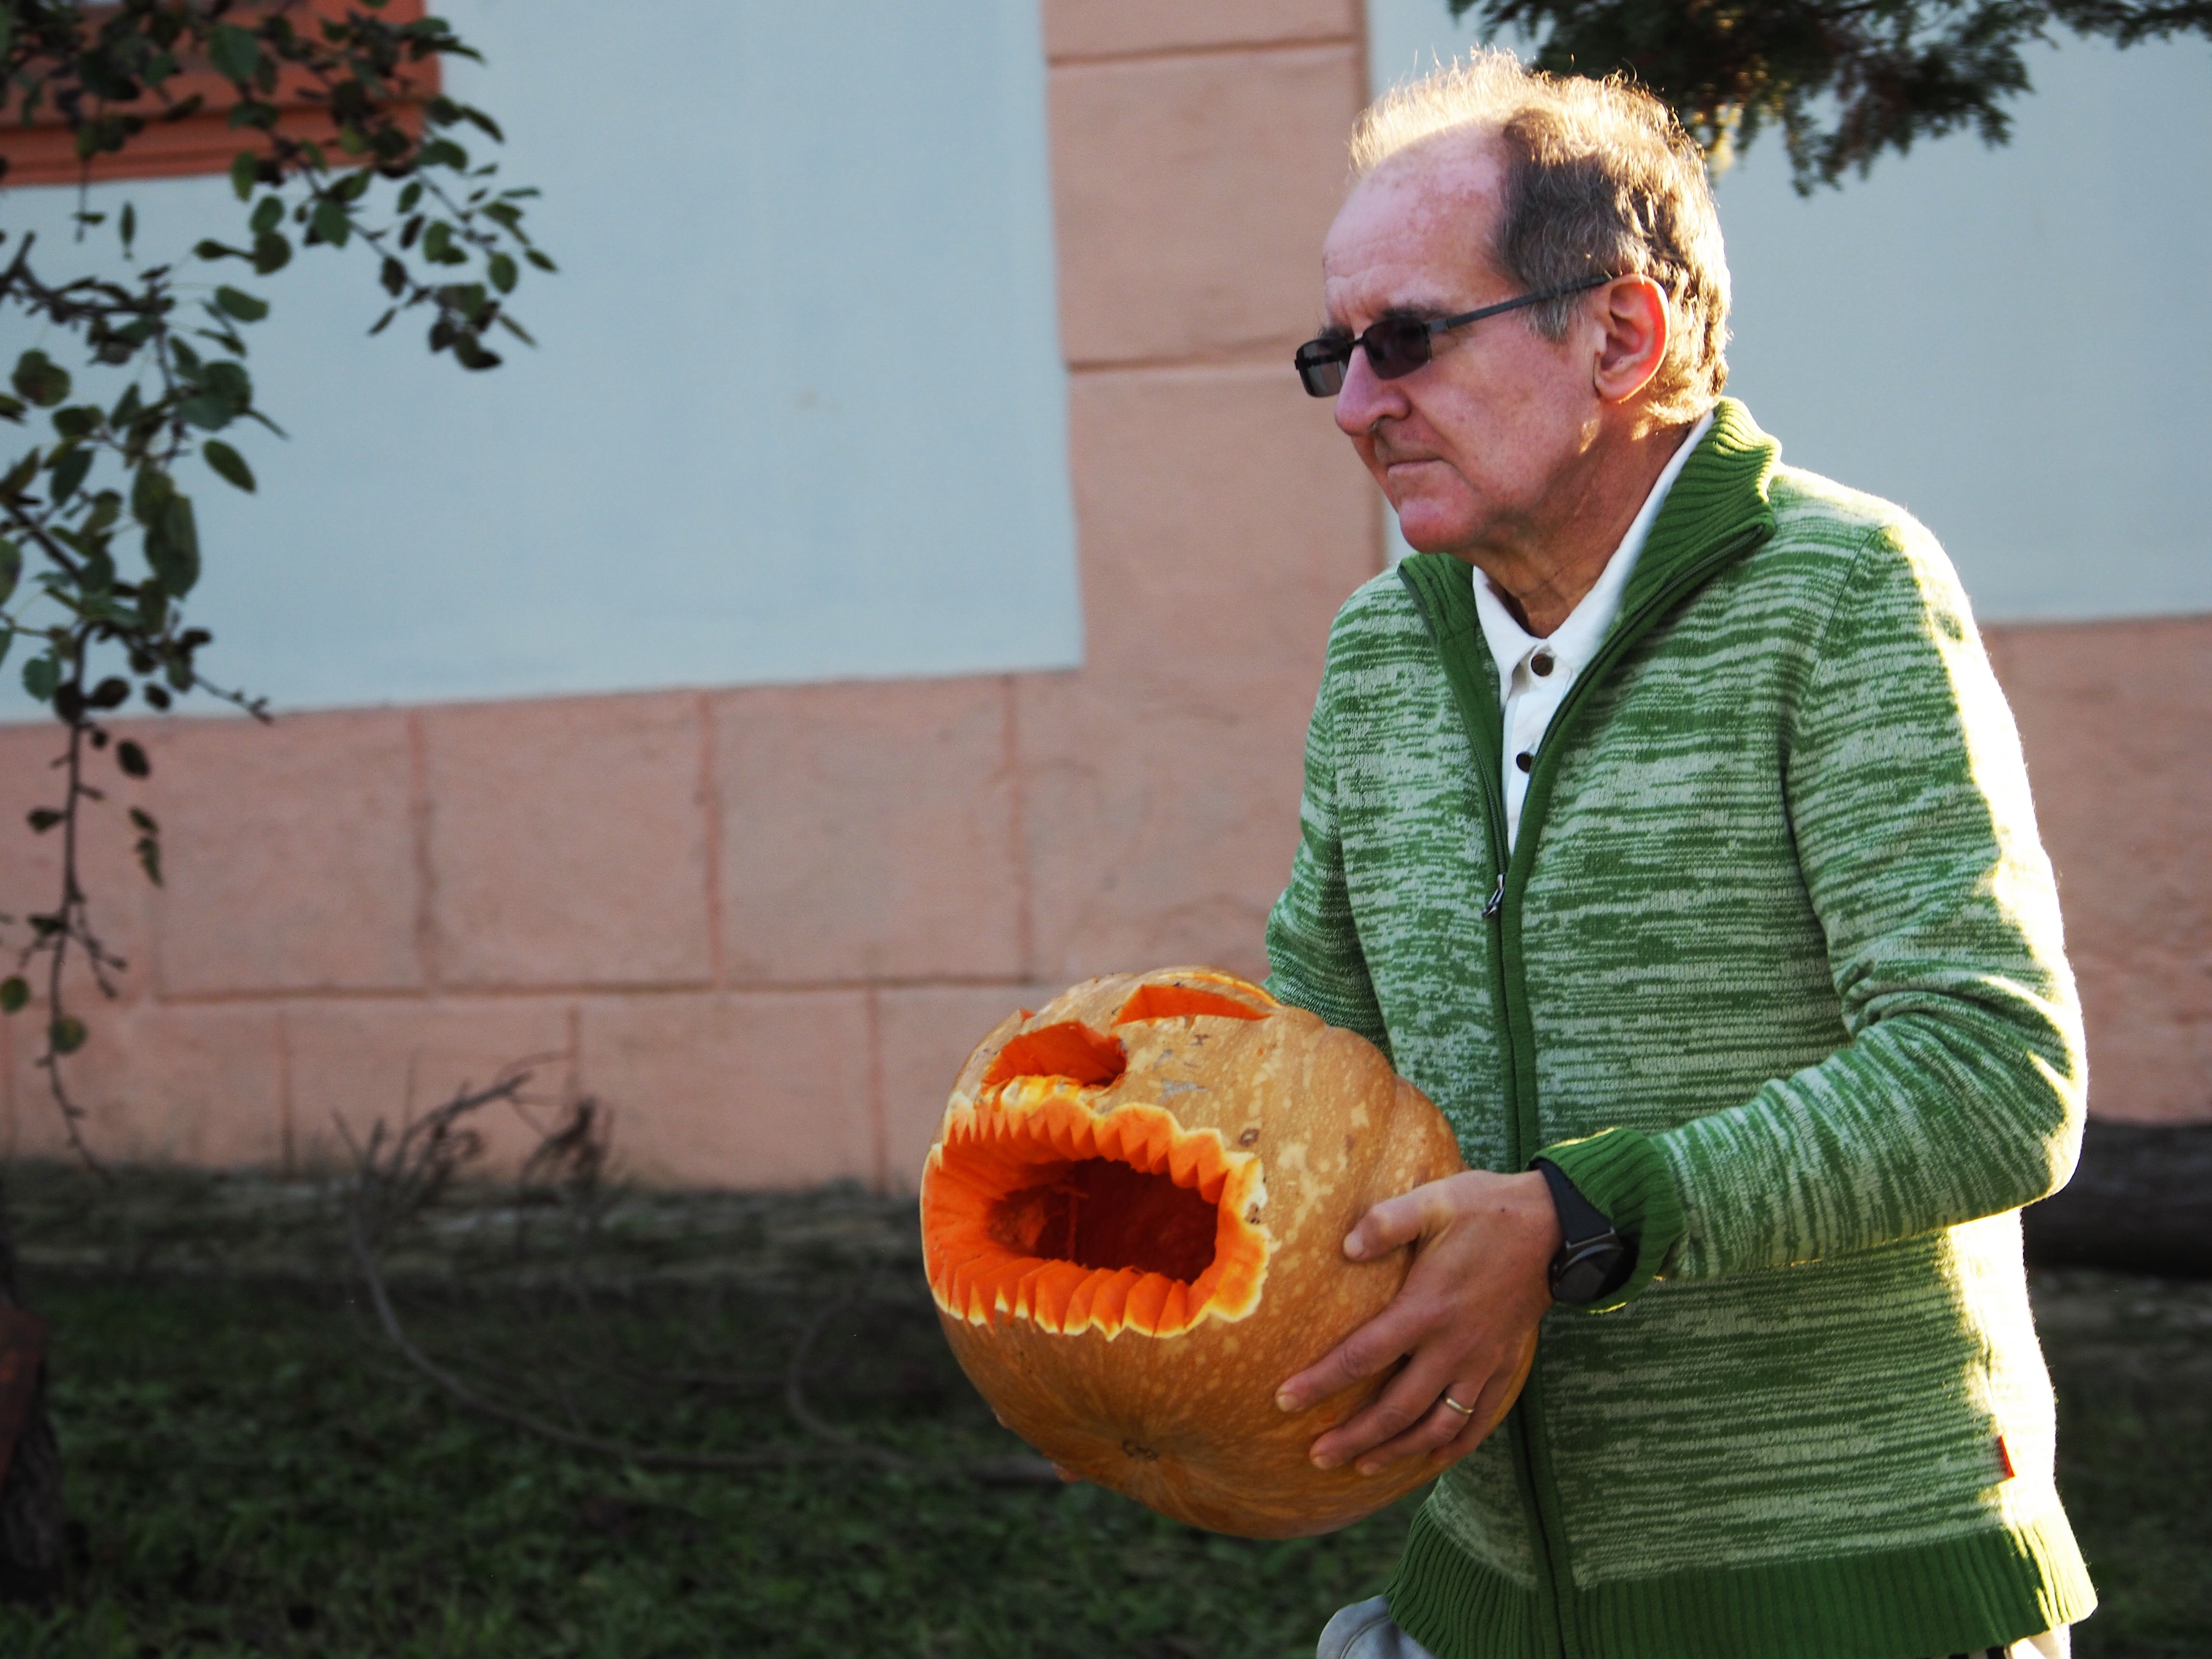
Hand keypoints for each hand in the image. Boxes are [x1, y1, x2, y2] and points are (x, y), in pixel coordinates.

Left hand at [1274, 1169, 1558, 1475]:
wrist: (1556, 1228)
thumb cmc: (1488, 1211)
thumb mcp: (1434, 1202)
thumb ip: (1386, 1223)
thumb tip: (1346, 1247)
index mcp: (1427, 1308)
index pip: (1363, 1357)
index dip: (1321, 1382)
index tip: (1284, 1401)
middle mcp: (1453, 1346)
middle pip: (1396, 1408)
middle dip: (1354, 1438)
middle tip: (1316, 1457)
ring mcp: (1482, 1362)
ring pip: (1436, 1426)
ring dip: (1397, 1452)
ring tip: (1362, 1468)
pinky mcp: (1505, 1367)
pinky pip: (1478, 1421)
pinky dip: (1452, 1447)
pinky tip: (1429, 1462)